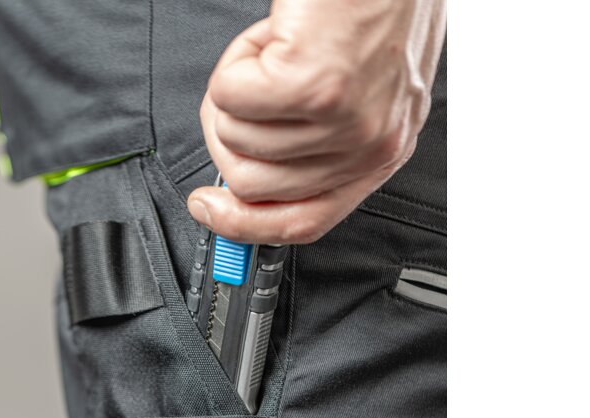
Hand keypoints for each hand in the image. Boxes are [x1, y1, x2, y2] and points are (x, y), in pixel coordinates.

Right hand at [187, 0, 444, 243]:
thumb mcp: (360, 94)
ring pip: (235, 137)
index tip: (208, 207)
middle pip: (252, 185)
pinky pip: (228, 97)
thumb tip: (247, 168)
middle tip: (254, 86)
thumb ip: (314, 141)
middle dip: (231, 131)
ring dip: (238, 86)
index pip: (304, 221)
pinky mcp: (310, 85)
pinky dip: (235, 62)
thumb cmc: (378, 5)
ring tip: (275, 50)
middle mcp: (367, 144)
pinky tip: (271, 38)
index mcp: (380, 151)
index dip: (243, 224)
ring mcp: (340, 120)